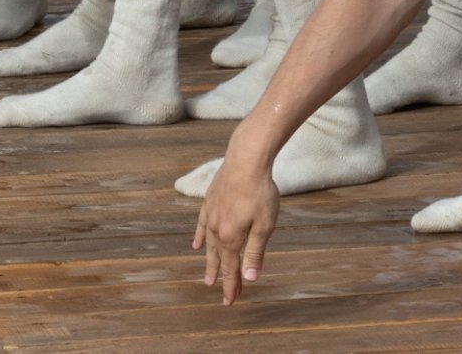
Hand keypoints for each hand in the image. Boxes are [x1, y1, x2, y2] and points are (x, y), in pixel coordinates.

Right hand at [193, 154, 279, 305]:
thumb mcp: (264, 226)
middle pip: (219, 258)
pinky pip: (201, 225)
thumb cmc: (259, 192)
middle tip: (218, 292)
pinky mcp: (209, 201)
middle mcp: (216, 229)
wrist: (246, 159)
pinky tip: (197, 244)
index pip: (231, 268)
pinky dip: (199, 236)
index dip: (231, 285)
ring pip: (208, 244)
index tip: (229, 301)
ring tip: (207, 275)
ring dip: (209, 261)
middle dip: (220, 276)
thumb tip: (250, 278)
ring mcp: (211, 214)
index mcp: (230, 237)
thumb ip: (255, 252)